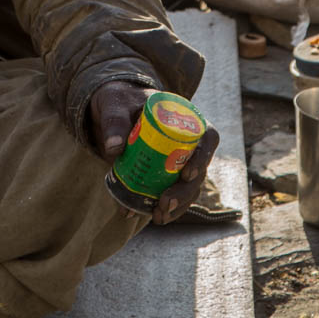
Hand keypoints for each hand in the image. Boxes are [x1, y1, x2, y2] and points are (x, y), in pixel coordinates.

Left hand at [89, 80, 219, 226]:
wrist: (111, 109)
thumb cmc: (118, 100)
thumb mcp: (114, 104)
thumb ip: (114, 121)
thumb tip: (113, 148)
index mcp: (184, 118)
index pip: (207, 137)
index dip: (202, 158)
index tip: (187, 174)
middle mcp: (187, 141)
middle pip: (199, 169)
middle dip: (185, 192)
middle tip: (165, 203)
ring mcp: (179, 159)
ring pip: (189, 186)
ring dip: (177, 205)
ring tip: (158, 218)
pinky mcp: (166, 173)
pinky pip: (173, 192)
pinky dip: (164, 207)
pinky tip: (151, 216)